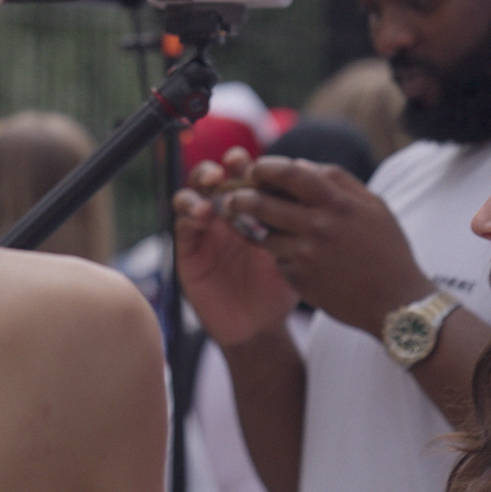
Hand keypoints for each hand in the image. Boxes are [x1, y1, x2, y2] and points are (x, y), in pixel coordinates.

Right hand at [173, 152, 298, 347]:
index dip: (245, 164)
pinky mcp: (189, 253)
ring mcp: (204, 233)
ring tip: (211, 193)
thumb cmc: (278, 287)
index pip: (240, 177)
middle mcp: (222, 217)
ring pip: (189, 196)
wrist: (261, 327)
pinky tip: (203, 217)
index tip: (257, 164)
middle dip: (217, 168)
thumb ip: (290, 222)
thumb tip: (308, 185)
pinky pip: (182, 227)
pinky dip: (189, 217)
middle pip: (210, 179)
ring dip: (198, 189)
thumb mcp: (290, 250)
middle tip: (230, 168)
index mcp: (247, 211)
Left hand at [223, 155, 430, 334]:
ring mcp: (306, 254)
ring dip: (258, 227)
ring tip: (258, 224)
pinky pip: (277, 259)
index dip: (267, 166)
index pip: (291, 173)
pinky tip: (291, 254)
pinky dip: (279, 253)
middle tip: (234, 196)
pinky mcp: (299, 279)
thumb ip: (338, 181)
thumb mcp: (374, 206)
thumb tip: (300, 165)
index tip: (257, 167)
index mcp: (338, 203)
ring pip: (265, 233)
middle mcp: (319, 226)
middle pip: (263, 202)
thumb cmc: (387, 251)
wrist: (396, 303)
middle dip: (242, 196)